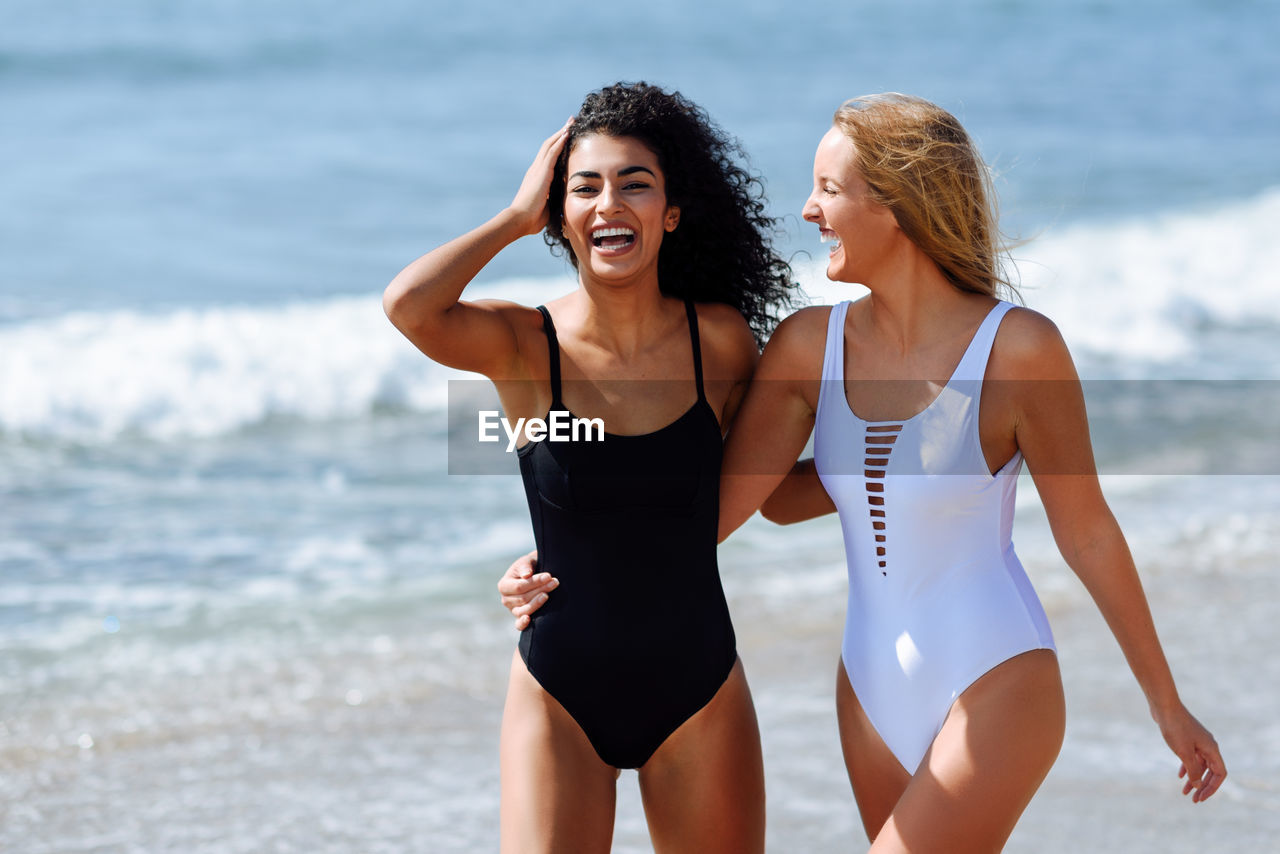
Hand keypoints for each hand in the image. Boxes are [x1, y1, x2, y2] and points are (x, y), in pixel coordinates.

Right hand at [497, 550, 556, 630]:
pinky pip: (519, 625)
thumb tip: (526, 575)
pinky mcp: (520, 618)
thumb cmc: (529, 567)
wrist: (535, 574)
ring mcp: (513, 610)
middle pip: (523, 598)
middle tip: (555, 582)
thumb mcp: (526, 562)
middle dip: (540, 590)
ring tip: (548, 595)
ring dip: (537, 603)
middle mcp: (506, 600)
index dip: (534, 582)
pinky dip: (523, 623)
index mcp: (503, 586)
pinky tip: (528, 619)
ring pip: (524, 610)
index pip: (519, 587)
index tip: (549, 576)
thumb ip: (525, 566)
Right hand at [507, 119, 572, 235]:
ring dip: (561, 132)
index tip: (566, 136)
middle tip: (570, 122)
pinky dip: (559, 142)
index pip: (548, 157)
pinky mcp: (541, 173)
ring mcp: (537, 170)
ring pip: (550, 145)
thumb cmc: (530, 219)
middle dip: (560, 133)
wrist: (519, 220)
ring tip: (571, 122)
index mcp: (537, 178)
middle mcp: (535, 170)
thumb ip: (552, 201)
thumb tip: (560, 205)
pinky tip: (567, 133)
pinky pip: (551, 153)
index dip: (557, 145)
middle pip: (549, 146)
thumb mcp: (546, 207)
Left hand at [1156, 703, 1225, 802]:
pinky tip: (1179, 775)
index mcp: (1212, 749)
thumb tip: (1198, 786)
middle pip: (1211, 772)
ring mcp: (1199, 741)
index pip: (1220, 774)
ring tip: (1184, 792)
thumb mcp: (1184, 753)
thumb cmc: (1175, 728)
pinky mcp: (1188, 738)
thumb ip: (1193, 770)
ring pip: (1200, 765)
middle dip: (1203, 786)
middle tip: (1194, 799)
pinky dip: (1187, 767)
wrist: (1164, 706)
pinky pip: (1192, 757)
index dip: (1212, 787)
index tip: (1201, 797)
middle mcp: (1209, 746)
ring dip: (1194, 778)